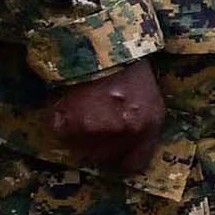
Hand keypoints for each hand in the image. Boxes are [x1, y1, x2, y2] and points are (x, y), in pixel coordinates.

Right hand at [46, 60, 162, 172]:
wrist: (100, 50)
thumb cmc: (130, 73)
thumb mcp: (152, 103)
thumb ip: (144, 131)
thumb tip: (129, 155)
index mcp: (148, 126)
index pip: (134, 164)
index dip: (123, 160)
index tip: (116, 156)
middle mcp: (124, 132)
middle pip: (105, 159)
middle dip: (99, 148)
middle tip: (96, 129)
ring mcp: (95, 130)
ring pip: (81, 149)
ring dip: (80, 137)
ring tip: (84, 114)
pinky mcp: (69, 125)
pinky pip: (62, 136)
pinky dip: (62, 125)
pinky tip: (70, 108)